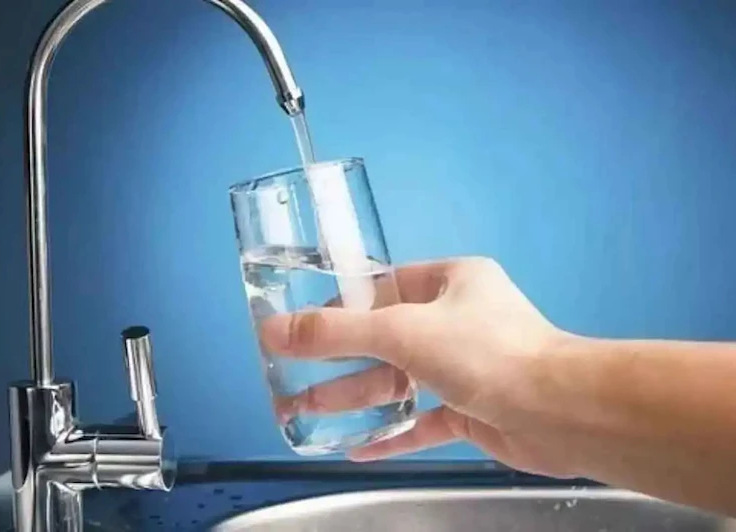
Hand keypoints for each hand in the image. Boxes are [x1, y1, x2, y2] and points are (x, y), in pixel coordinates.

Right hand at [259, 257, 577, 477]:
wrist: (559, 412)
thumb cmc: (483, 352)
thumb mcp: (400, 332)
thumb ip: (335, 331)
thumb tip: (273, 329)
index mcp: (452, 281)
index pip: (384, 286)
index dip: (342, 304)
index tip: (303, 326)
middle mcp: (460, 318)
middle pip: (387, 336)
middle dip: (338, 359)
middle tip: (291, 376)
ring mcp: (468, 366)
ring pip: (402, 379)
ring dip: (357, 396)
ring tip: (305, 411)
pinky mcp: (474, 409)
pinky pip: (425, 418)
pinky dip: (394, 431)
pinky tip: (358, 447)